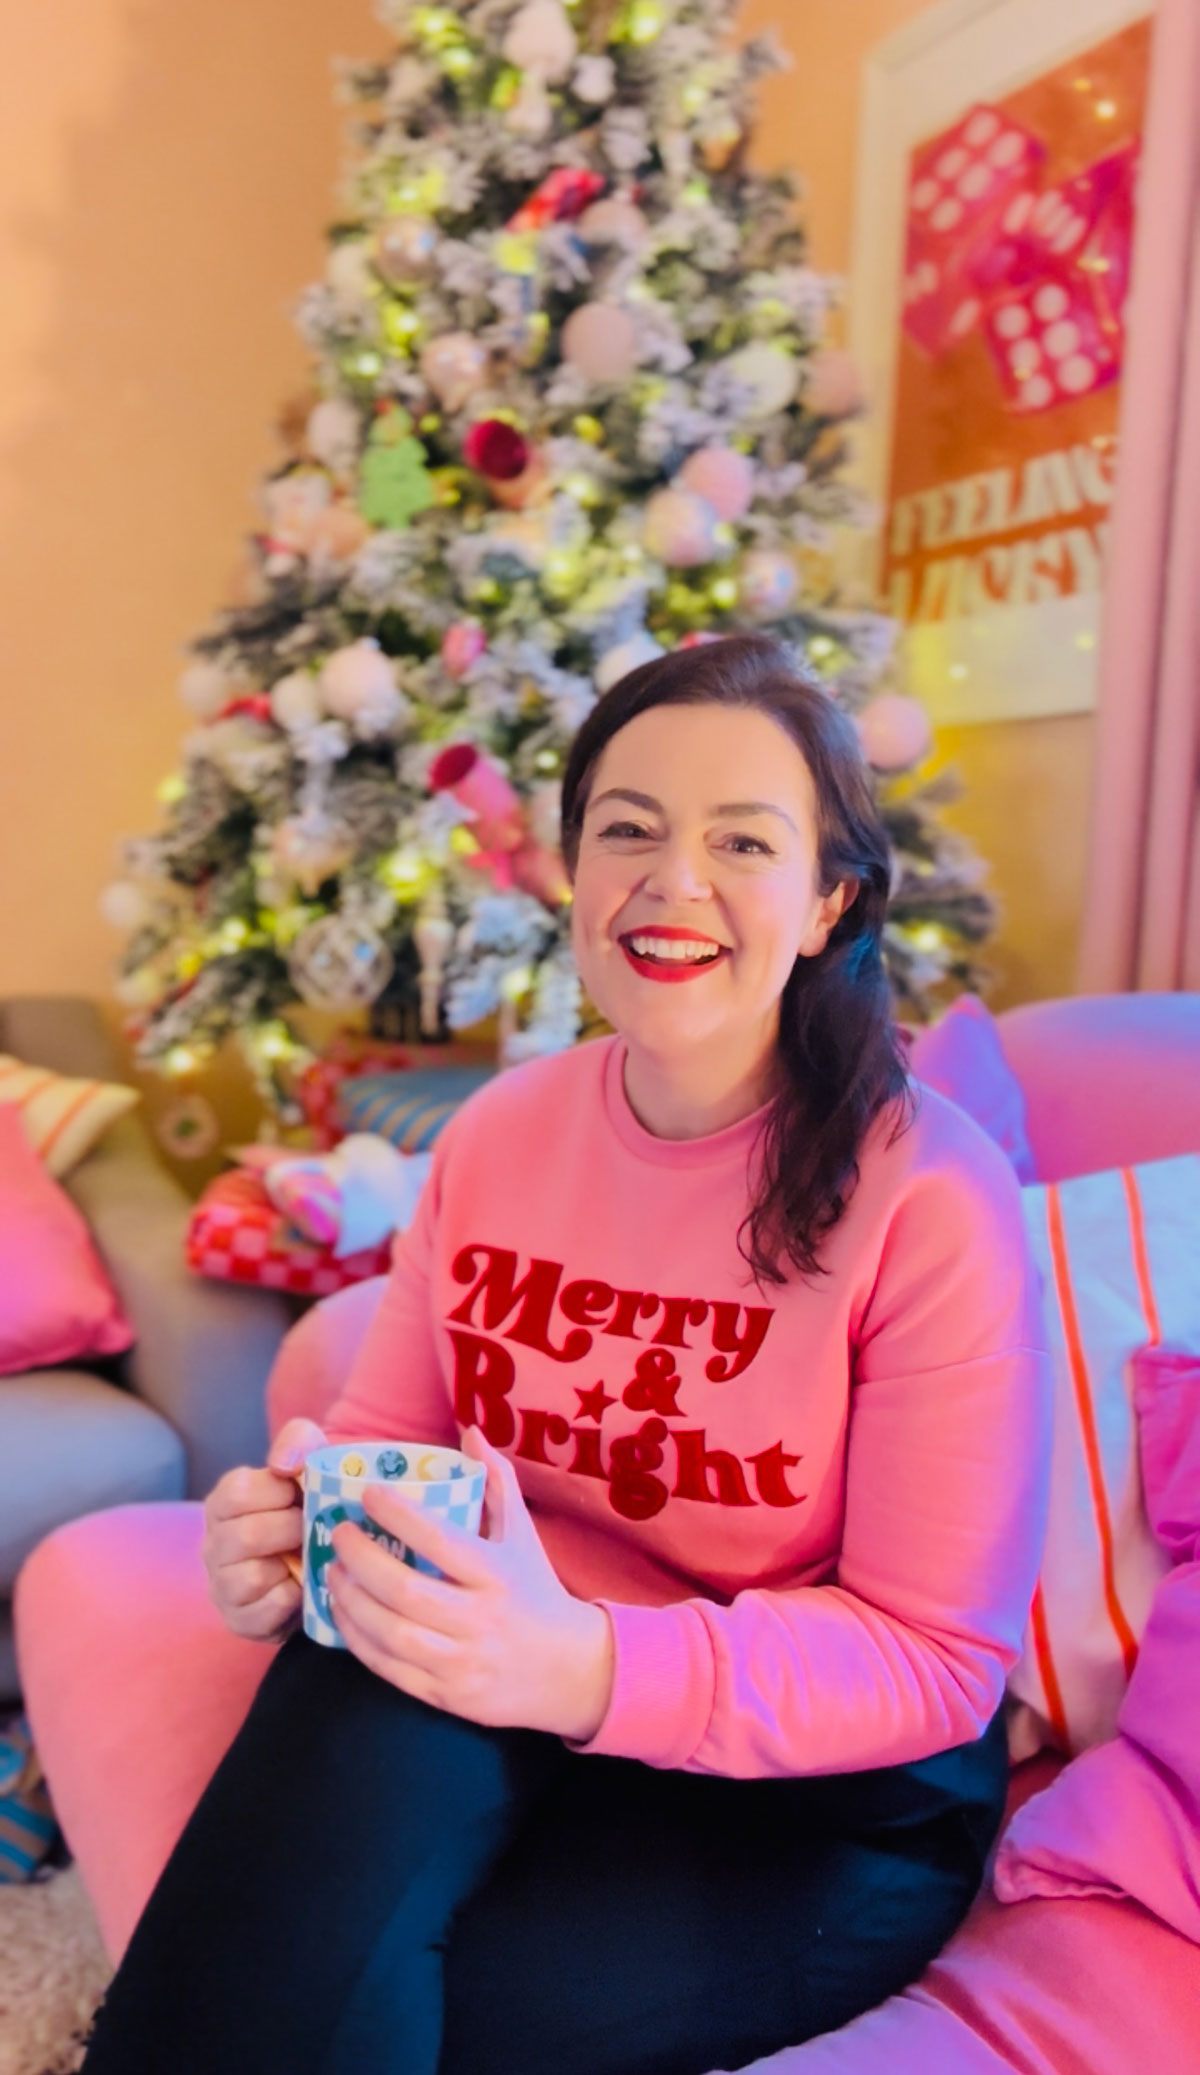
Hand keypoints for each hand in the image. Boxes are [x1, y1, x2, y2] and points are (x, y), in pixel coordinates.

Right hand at [202, 1417, 326, 1640]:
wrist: (320, 1557)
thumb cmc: (307, 1506)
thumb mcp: (308, 1462)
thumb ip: (298, 1442)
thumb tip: (284, 1463)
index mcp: (223, 1502)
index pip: (237, 1492)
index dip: (278, 1493)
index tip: (298, 1495)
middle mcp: (213, 1544)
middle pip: (247, 1536)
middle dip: (291, 1531)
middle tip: (310, 1528)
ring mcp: (222, 1584)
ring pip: (252, 1577)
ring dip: (290, 1566)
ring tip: (304, 1557)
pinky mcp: (240, 1619)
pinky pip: (266, 1610)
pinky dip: (292, 1598)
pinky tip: (300, 1586)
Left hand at [327, 1427, 613, 1741]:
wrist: (568, 1670)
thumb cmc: (535, 1589)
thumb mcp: (523, 1534)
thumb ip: (497, 1482)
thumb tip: (470, 1433)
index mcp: (498, 1574)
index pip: (441, 1540)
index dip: (399, 1515)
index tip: (368, 1493)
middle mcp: (481, 1619)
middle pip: (406, 1590)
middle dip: (361, 1559)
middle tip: (337, 1533)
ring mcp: (463, 1662)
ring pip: (392, 1634)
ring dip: (352, 1602)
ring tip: (332, 1572)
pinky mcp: (447, 1696)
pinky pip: (391, 1670)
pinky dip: (359, 1642)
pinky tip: (343, 1614)